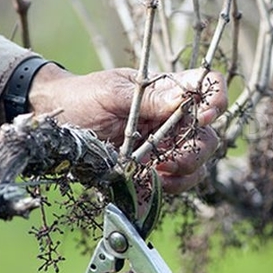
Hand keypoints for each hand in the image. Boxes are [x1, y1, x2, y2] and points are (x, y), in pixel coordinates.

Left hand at [28, 65, 226, 192]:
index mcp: (167, 91)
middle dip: (197, 150)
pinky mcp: (154, 169)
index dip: (216, 99)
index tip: (205, 115)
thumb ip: (149, 98)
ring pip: (198, 162)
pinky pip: (177, 182)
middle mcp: (172, 119)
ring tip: (157, 173)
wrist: (56, 127)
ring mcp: (165, 146)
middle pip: (208, 134)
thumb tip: (185, 97)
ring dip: (184, 172)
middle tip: (171, 159)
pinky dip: (169, 186)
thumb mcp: (112, 93)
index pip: (207, 87)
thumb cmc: (83, 99)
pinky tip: (151, 182)